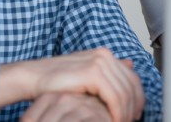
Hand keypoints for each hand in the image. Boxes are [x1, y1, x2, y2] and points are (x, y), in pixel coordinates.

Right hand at [0, 48, 143, 121]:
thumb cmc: (56, 82)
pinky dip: (118, 111)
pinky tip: (114, 121)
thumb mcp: (85, 79)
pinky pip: (114, 96)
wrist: (32, 78)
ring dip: (127, 112)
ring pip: (125, 92)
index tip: (137, 113)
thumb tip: (130, 65)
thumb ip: (106, 76)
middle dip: (135, 106)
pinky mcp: (93, 73)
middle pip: (132, 84)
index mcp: (105, 55)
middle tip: (133, 120)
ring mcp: (100, 62)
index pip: (132, 77)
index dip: (138, 96)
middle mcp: (105, 56)